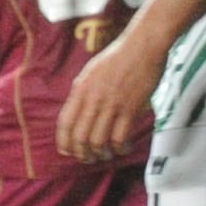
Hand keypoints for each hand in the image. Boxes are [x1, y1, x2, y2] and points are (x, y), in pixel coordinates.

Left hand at [57, 17, 164, 162]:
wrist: (142, 47)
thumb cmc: (118, 57)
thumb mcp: (91, 73)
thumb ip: (83, 92)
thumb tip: (79, 111)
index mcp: (80, 90)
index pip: (65, 123)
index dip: (64, 141)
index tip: (67, 151)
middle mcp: (92, 99)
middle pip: (80, 137)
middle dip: (82, 153)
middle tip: (88, 158)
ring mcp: (111, 105)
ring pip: (98, 141)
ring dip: (100, 153)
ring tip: (105, 155)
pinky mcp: (130, 109)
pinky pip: (120, 137)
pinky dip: (119, 147)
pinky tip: (122, 147)